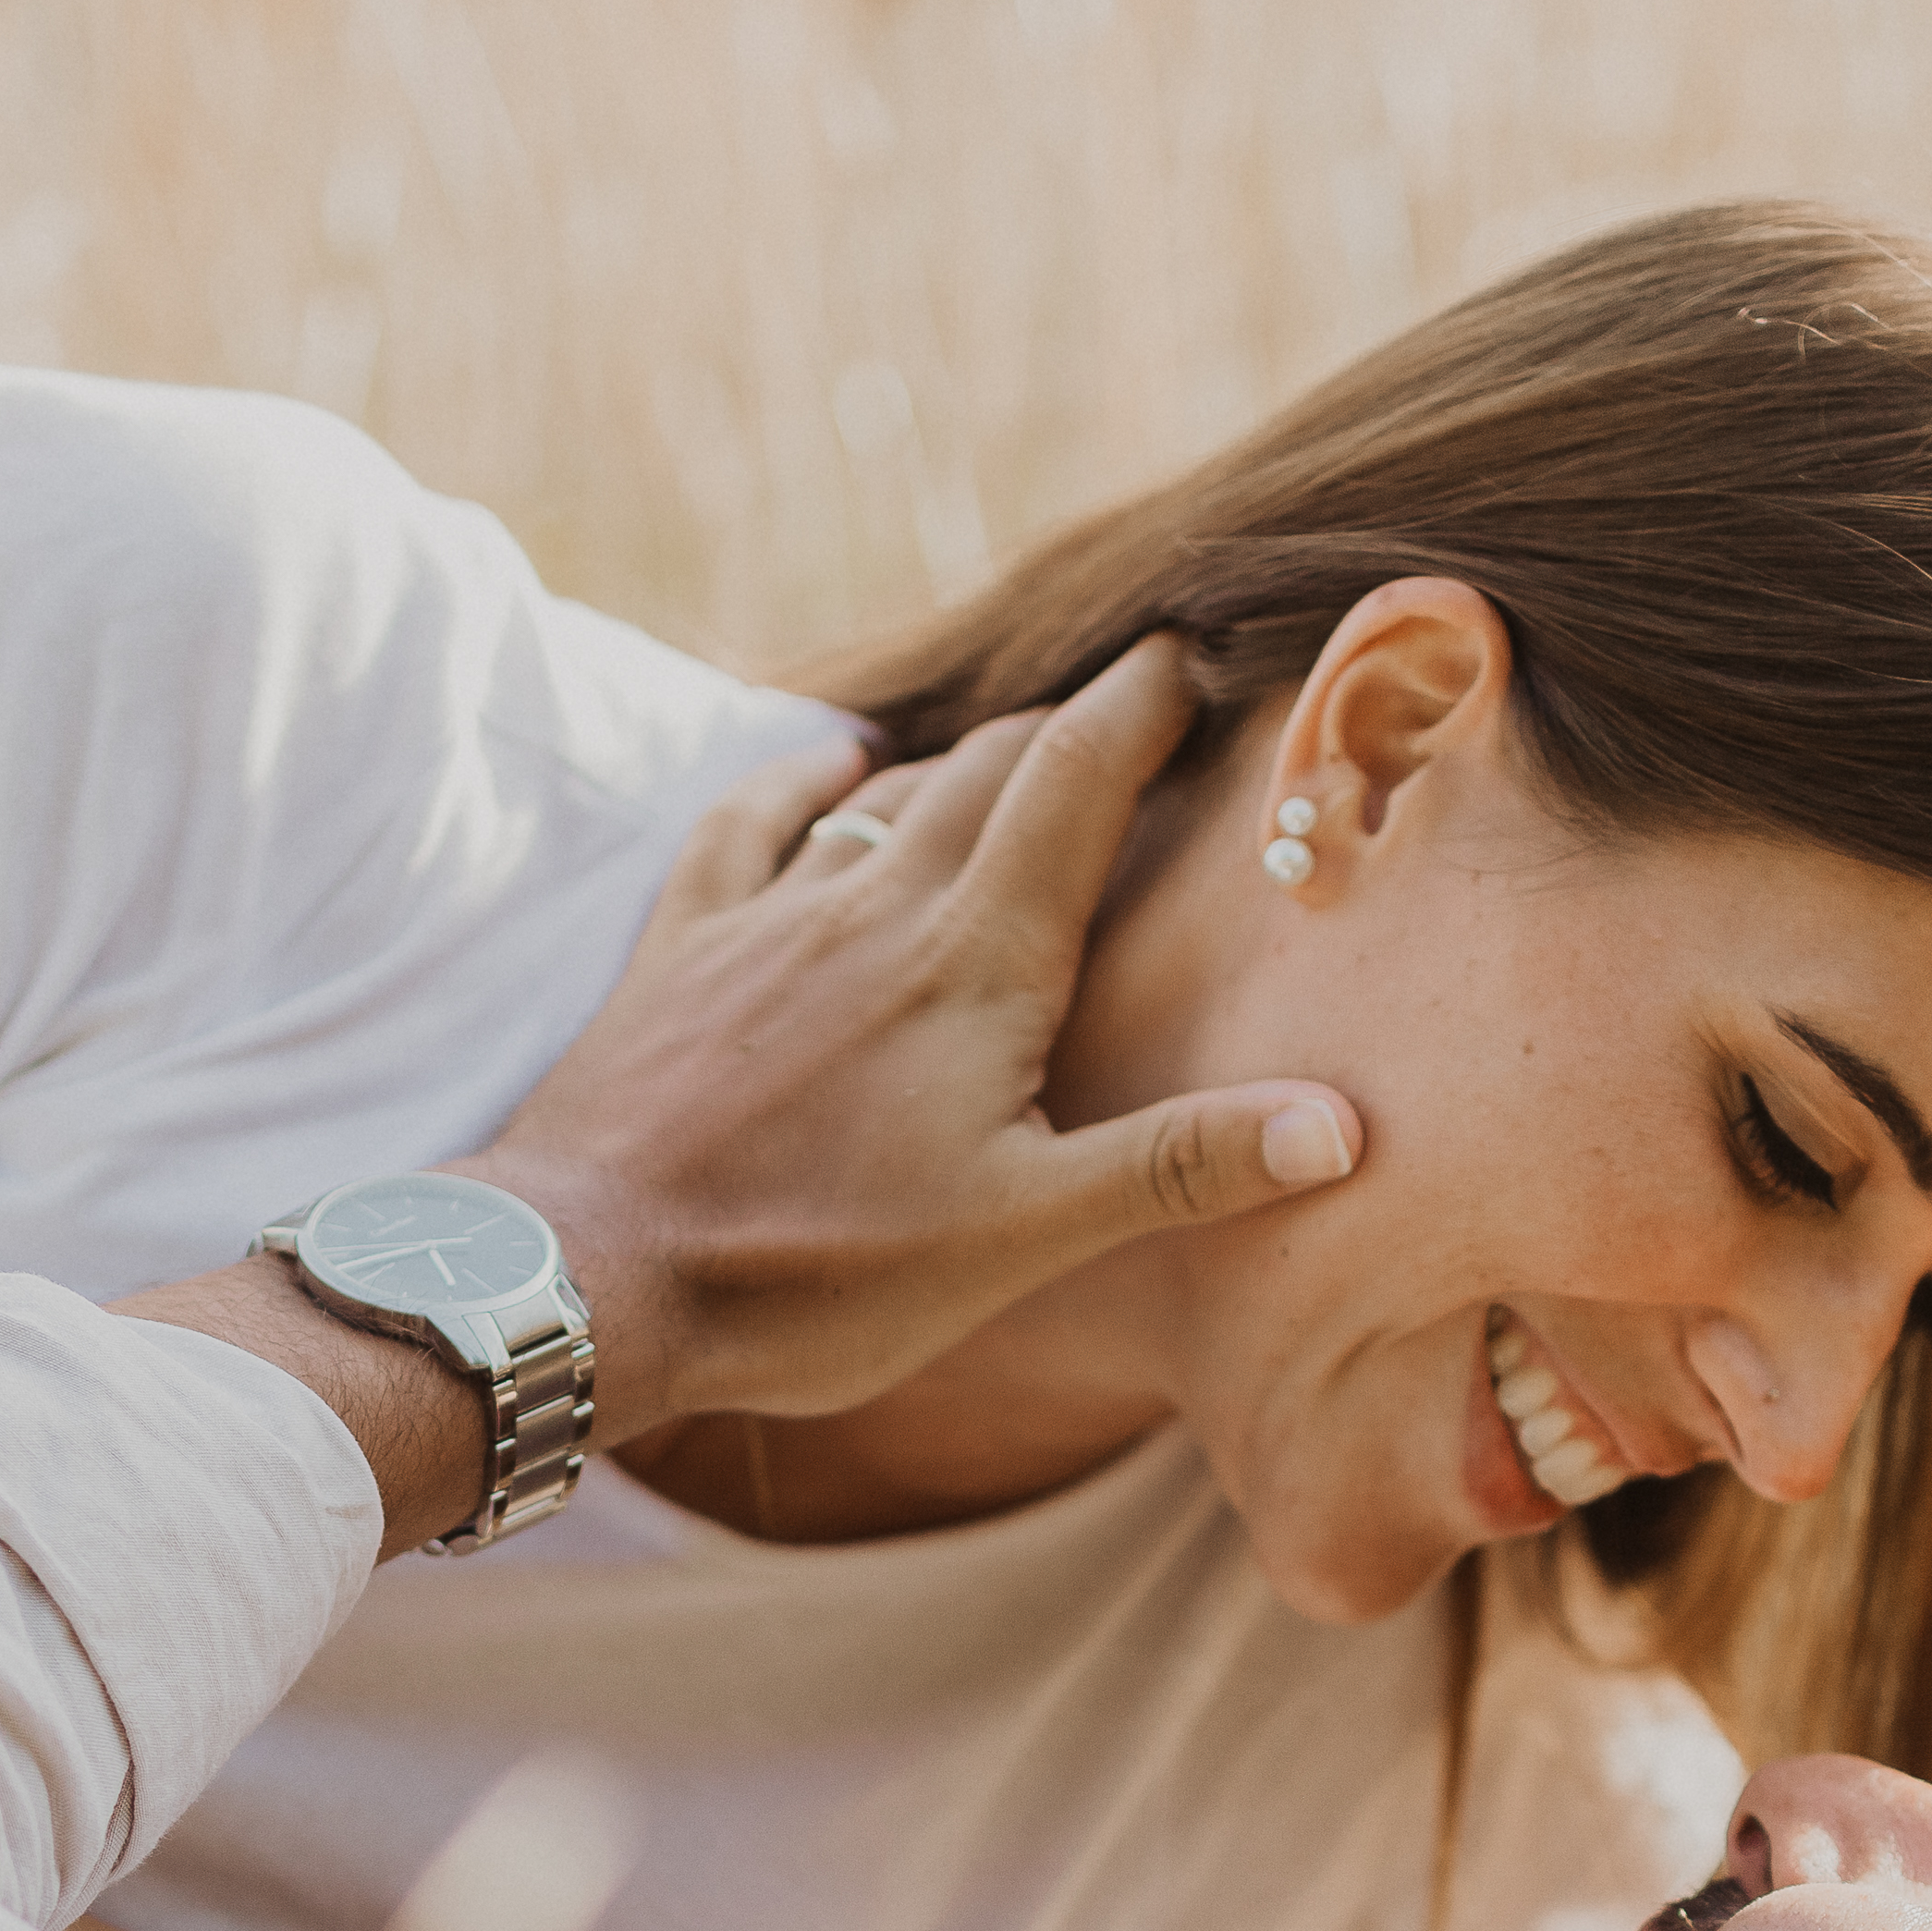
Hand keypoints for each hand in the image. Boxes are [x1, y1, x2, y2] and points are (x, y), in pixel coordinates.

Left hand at [457, 637, 1362, 1435]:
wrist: (592, 1275)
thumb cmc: (813, 1274)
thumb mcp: (1020, 1238)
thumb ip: (1177, 1166)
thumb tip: (1339, 1123)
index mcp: (973, 960)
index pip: (1080, 778)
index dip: (1146, 703)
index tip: (1202, 654)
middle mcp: (873, 906)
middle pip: (994, 764)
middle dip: (1076, 724)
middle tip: (1138, 711)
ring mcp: (768, 919)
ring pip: (887, 793)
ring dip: (964, 759)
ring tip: (1019, 756)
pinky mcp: (681, 951)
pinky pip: (752, 823)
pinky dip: (806, 782)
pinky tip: (831, 768)